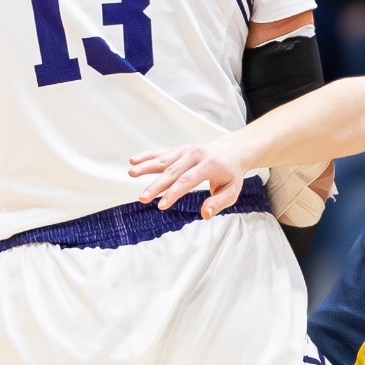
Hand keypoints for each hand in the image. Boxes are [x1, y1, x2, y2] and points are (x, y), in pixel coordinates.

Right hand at [131, 138, 257, 215]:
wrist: (233, 150)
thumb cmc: (232, 174)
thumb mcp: (232, 190)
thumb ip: (219, 202)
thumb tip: (205, 214)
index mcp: (210, 165)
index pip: (188, 181)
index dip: (174, 193)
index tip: (162, 205)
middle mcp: (196, 155)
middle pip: (173, 172)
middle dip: (156, 186)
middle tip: (143, 198)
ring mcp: (186, 151)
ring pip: (164, 160)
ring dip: (146, 167)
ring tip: (131, 173)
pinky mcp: (179, 150)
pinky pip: (161, 153)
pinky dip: (147, 156)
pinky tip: (133, 161)